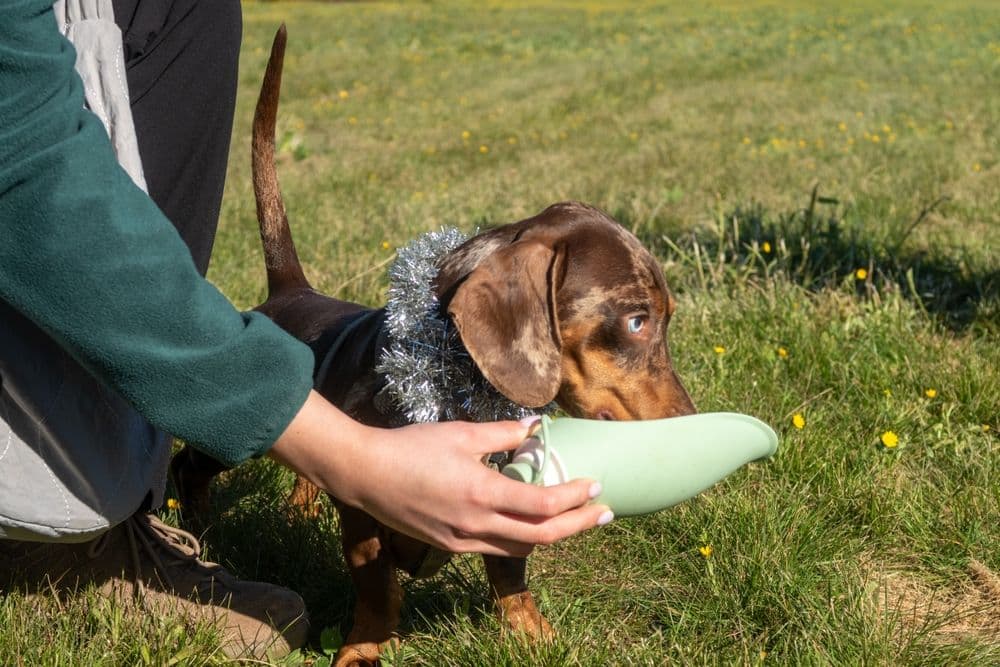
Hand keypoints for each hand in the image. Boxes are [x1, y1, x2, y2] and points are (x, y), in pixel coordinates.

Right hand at [269, 391, 611, 555]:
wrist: (365, 474)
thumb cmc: (411, 447)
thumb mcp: (460, 433)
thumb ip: (503, 433)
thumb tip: (535, 427)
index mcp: (482, 493)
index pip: (543, 505)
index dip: (574, 498)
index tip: (595, 485)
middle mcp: (476, 524)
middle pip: (542, 537)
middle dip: (578, 525)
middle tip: (604, 512)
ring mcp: (462, 539)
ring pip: (521, 547)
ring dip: (552, 535)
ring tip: (574, 518)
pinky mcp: (450, 544)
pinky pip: (496, 547)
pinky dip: (521, 537)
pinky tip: (530, 521)